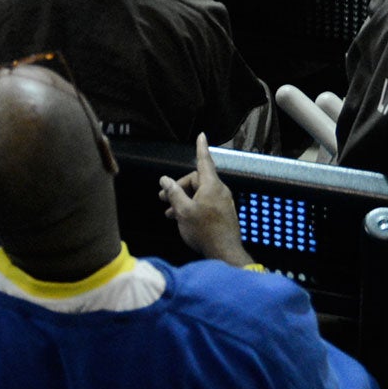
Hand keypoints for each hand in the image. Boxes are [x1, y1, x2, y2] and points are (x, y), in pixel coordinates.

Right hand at [159, 134, 252, 267]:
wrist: (225, 253)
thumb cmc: (203, 230)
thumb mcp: (183, 211)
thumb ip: (173, 193)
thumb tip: (165, 179)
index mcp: (212, 185)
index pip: (204, 161)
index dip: (201, 148)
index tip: (201, 135)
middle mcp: (219, 190)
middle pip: (196, 180)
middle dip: (178, 187)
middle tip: (162, 199)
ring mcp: (223, 202)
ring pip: (199, 194)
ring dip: (183, 200)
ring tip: (169, 213)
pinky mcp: (223, 213)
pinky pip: (205, 203)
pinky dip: (192, 206)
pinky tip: (182, 219)